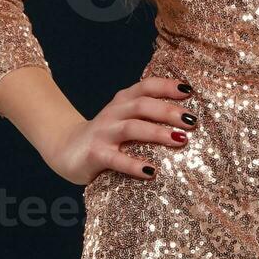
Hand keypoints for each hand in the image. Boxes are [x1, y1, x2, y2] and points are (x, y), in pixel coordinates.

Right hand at [40, 76, 196, 184]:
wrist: (66, 148)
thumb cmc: (106, 134)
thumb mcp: (124, 117)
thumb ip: (147, 114)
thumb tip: (186, 117)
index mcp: (122, 101)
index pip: (146, 86)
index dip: (167, 86)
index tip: (189, 91)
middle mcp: (113, 113)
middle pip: (142, 105)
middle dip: (168, 111)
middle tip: (192, 121)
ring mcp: (103, 133)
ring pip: (132, 128)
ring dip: (157, 133)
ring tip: (180, 140)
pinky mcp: (95, 154)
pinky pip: (116, 159)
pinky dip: (134, 165)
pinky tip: (151, 172)